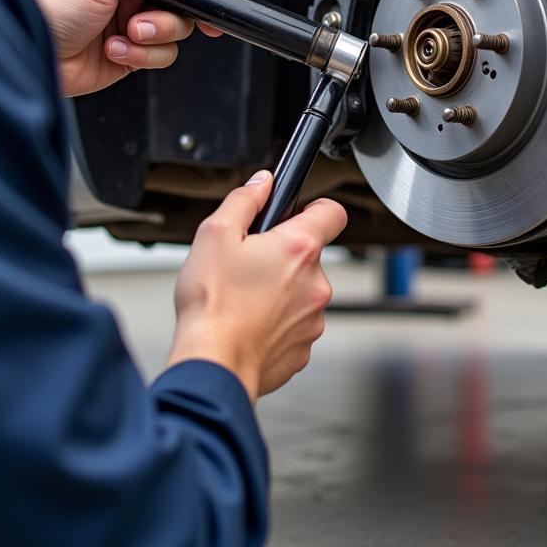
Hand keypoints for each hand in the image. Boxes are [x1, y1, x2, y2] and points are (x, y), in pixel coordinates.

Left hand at [26, 0, 228, 96]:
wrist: (30, 58)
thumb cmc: (45, 9)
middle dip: (176, 6)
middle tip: (185, 14)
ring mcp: (129, 11)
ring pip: (176, 22)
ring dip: (154, 32)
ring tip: (127, 34)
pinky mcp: (133, 44)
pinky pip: (162, 50)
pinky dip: (142, 54)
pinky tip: (114, 49)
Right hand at [166, 172, 347, 402]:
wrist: (213, 364)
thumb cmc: (213, 304)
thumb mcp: (216, 234)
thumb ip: (244, 200)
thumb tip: (262, 183)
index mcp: (299, 249)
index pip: (333, 212)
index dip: (315, 207)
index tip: (298, 213)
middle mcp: (316, 283)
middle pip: (310, 255)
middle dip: (284, 255)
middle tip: (250, 264)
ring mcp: (313, 319)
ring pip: (302, 292)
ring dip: (281, 290)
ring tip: (245, 297)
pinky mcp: (303, 348)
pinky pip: (294, 324)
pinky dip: (276, 322)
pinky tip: (249, 322)